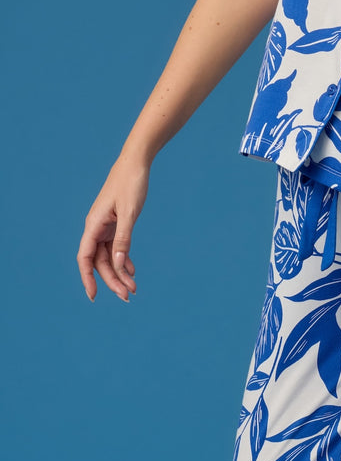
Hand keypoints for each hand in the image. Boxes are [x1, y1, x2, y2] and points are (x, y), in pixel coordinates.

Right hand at [77, 153, 149, 301]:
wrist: (136, 164)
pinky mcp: (115, 224)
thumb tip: (118, 263)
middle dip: (112, 280)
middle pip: (100, 262)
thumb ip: (124, 239)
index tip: (94, 296)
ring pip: (109, 257)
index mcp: (94, 225)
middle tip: (128, 297)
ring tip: (134, 289)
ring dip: (120, 273)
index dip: (87, 278)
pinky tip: (133, 270)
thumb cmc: (131, 184)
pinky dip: (124, 260)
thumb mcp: (130, 213)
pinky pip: (116, 247)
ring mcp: (105, 226)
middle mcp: (96, 228)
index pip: (85, 258)